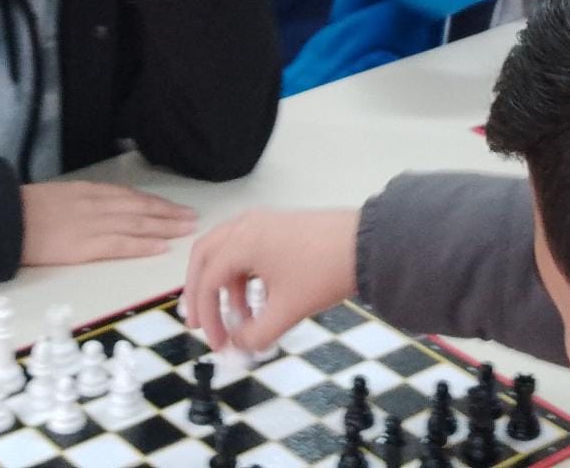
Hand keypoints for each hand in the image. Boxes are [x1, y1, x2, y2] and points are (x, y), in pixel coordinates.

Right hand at [20, 182, 197, 265]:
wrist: (1, 219)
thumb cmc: (22, 210)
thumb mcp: (57, 196)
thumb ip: (80, 201)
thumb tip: (97, 209)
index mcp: (89, 191)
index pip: (130, 196)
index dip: (154, 202)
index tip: (173, 206)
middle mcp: (97, 203)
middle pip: (141, 208)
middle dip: (169, 213)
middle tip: (192, 218)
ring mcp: (93, 224)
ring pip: (138, 224)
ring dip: (166, 227)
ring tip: (186, 229)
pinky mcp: (85, 246)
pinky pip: (121, 245)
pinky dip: (144, 245)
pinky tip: (162, 247)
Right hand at [184, 209, 358, 351]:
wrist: (369, 245)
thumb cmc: (326, 270)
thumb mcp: (287, 311)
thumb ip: (255, 335)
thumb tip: (237, 347)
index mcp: (242, 241)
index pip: (208, 281)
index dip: (207, 316)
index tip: (217, 344)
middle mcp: (247, 225)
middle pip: (205, 257)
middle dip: (200, 293)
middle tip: (201, 323)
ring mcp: (264, 222)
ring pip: (227, 253)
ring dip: (226, 287)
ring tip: (242, 320)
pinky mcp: (280, 226)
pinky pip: (248, 250)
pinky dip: (245, 275)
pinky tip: (260, 303)